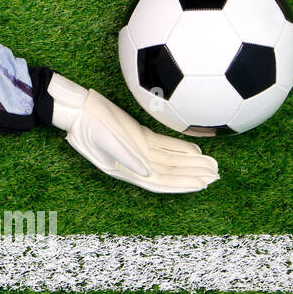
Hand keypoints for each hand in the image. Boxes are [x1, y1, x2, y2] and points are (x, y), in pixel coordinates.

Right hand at [48, 73, 219, 193]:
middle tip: (216, 176)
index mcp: (126, 168)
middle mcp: (135, 162)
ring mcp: (138, 149)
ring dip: (190, 163)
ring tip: (212, 165)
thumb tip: (147, 172)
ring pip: (169, 159)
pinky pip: (163, 145)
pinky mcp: (138, 135)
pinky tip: (195, 150)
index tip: (201, 185)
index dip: (181, 184)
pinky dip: (179, 149)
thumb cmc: (86, 124)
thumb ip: (126, 156)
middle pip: (169, 171)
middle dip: (192, 175)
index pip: (159, 181)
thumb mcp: (104, 140)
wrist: (76, 108)